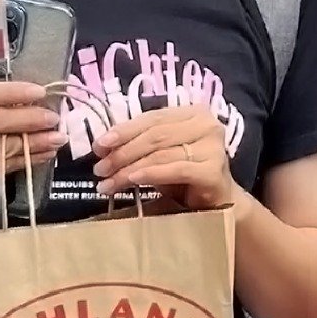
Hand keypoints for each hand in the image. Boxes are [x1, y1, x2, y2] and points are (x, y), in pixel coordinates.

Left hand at [94, 106, 235, 208]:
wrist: (218, 204)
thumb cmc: (187, 177)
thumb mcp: (161, 154)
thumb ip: (140, 144)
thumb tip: (102, 147)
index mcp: (194, 114)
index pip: (152, 118)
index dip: (123, 131)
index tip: (98, 146)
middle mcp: (208, 126)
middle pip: (155, 136)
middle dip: (122, 152)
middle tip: (100, 169)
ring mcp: (214, 148)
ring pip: (162, 154)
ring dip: (129, 168)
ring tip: (108, 183)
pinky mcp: (214, 172)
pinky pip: (176, 170)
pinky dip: (152, 174)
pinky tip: (133, 180)